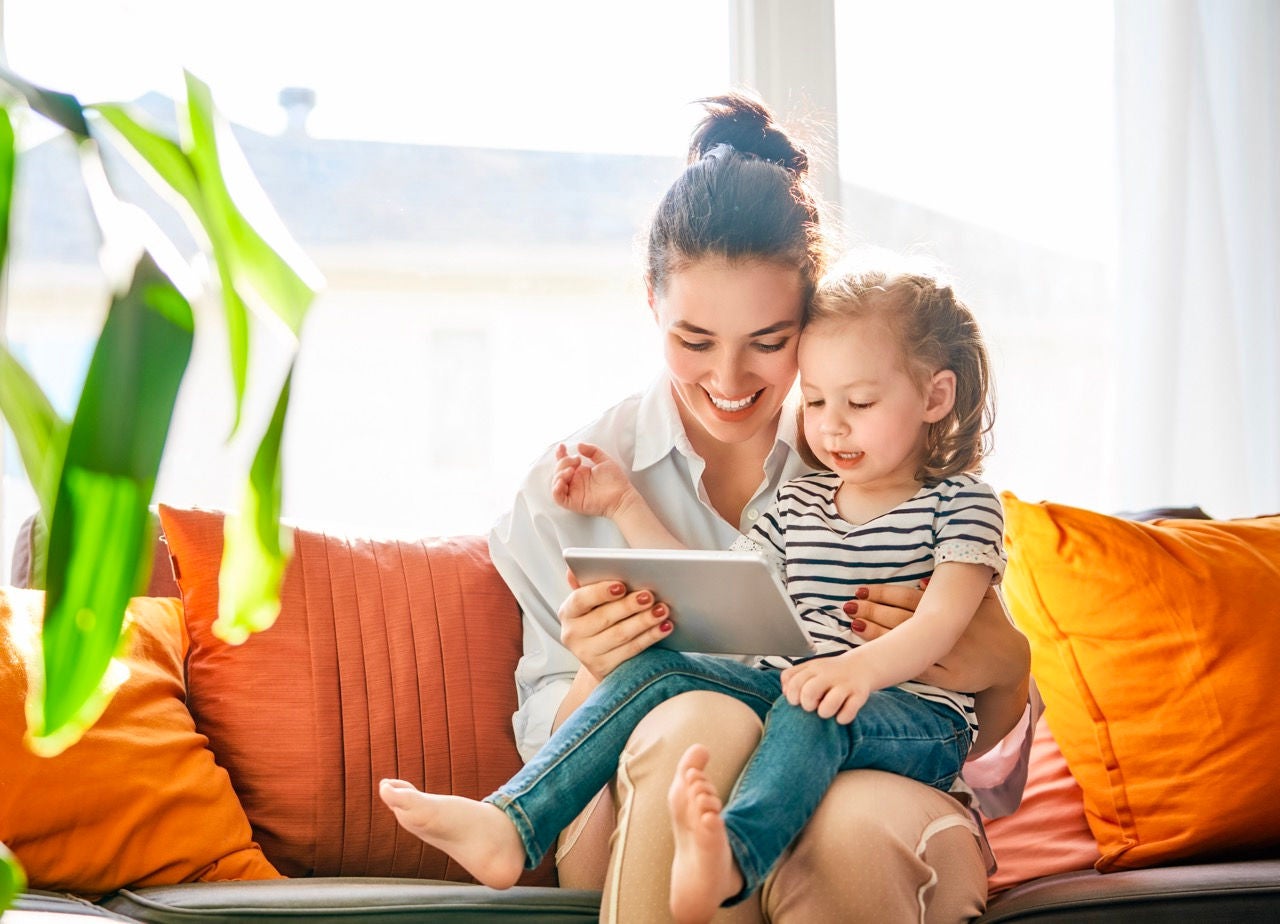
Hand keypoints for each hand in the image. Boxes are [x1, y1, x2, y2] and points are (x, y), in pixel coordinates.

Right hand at [550, 442, 636, 518]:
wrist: (622, 496)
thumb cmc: (616, 481)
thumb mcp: (604, 460)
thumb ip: (592, 451)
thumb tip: (579, 445)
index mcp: (580, 472)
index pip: (565, 463)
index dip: (560, 454)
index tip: (562, 447)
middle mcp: (575, 481)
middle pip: (559, 470)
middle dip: (564, 462)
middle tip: (577, 460)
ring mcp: (573, 492)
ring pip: (556, 483)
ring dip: (559, 474)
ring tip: (571, 470)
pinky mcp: (573, 502)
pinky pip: (558, 497)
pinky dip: (556, 489)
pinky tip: (562, 482)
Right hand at [558, 570, 672, 680]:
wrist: (601, 654)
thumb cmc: (599, 617)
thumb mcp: (591, 601)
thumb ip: (587, 583)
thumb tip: (572, 570)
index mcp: (568, 611)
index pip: (581, 599)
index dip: (601, 592)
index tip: (621, 586)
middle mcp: (572, 634)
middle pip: (604, 618)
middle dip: (629, 606)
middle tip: (650, 596)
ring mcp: (587, 654)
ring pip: (620, 635)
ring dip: (644, 621)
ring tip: (662, 610)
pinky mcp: (604, 669)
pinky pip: (632, 651)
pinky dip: (650, 637)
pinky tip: (664, 627)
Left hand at [780, 652, 870, 723]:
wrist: (861, 666)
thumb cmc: (830, 672)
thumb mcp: (811, 668)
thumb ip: (794, 677)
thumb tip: (785, 692)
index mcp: (813, 668)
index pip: (792, 680)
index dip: (791, 695)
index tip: (797, 700)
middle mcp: (828, 674)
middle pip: (808, 692)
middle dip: (807, 704)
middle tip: (812, 706)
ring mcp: (845, 684)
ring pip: (829, 705)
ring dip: (824, 712)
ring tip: (826, 711)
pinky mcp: (859, 695)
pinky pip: (848, 713)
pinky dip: (842, 718)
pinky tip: (841, 715)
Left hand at [843, 583, 1026, 693]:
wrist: (1010, 663)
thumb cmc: (992, 626)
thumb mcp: (983, 600)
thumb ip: (958, 585)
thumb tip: (923, 576)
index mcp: (949, 609)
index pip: (908, 598)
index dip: (883, 594)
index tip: (861, 591)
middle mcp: (945, 630)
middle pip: (900, 618)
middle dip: (872, 612)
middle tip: (848, 607)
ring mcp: (944, 654)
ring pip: (905, 643)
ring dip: (877, 635)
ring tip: (853, 625)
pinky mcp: (946, 678)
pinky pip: (917, 669)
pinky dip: (896, 662)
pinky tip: (877, 658)